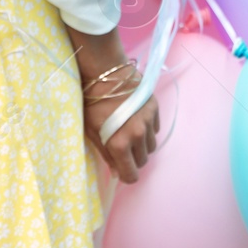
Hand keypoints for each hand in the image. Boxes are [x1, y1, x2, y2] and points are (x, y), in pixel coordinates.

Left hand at [68, 30, 160, 183]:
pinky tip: (136, 121)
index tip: (122, 170)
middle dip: (133, 159)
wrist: (104, 72)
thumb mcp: (92, 131)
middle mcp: (137, 135)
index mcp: (119, 144)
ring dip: (141, 145)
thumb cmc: (91, 102)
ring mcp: (148, 121)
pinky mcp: (154, 108)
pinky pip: (155, 129)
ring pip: (151, 146)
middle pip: (142, 161)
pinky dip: (148, 130)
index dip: (127, 175)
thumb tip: (117, 171)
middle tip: (123, 149)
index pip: (131, 174)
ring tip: (129, 134)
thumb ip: (106, 153)